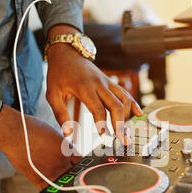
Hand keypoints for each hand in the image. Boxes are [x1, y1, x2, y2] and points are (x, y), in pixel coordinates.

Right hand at [0, 105, 80, 189]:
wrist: (14, 134)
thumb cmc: (31, 130)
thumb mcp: (55, 135)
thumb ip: (65, 147)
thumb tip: (70, 153)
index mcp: (68, 151)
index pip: (81, 162)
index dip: (80, 164)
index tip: (78, 165)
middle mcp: (61, 163)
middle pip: (74, 174)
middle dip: (73, 173)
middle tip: (71, 173)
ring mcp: (50, 173)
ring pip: (64, 183)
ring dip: (64, 182)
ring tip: (62, 179)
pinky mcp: (38, 180)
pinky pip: (49, 189)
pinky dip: (52, 189)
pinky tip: (53, 187)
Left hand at [45, 25, 143, 144]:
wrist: (66, 52)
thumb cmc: (58, 74)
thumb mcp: (52, 94)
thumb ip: (60, 115)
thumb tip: (67, 135)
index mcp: (84, 87)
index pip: (98, 108)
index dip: (102, 123)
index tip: (103, 136)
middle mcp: (99, 84)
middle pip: (116, 105)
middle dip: (120, 124)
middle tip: (122, 140)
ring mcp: (107, 82)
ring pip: (124, 99)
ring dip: (127, 117)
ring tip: (126, 133)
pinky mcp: (111, 82)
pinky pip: (125, 93)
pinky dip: (133, 104)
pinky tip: (139, 114)